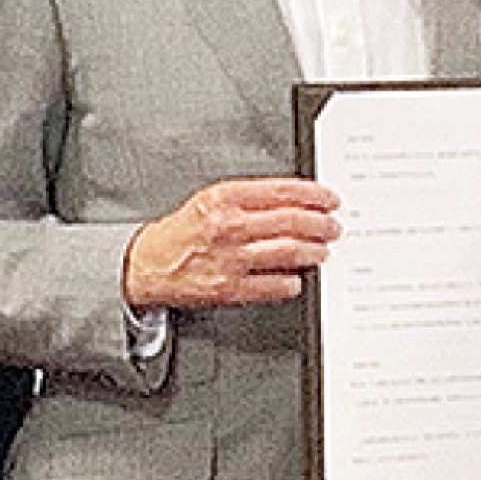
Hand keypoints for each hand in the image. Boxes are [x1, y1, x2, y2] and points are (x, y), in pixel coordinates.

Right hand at [123, 177, 341, 309]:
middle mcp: (228, 226)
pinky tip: (297, 278)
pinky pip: (271, 285)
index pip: (283, 191)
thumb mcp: (215, 198)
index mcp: (225, 197)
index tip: (329, 199)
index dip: (314, 195)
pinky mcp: (227, 288)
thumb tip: (299, 200)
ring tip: (322, 251)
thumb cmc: (186, 229)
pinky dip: (290, 282)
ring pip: (287, 252)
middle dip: (320, 225)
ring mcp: (229, 259)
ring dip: (313, 252)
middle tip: (333, 227)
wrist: (148, 263)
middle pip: (291, 221)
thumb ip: (254, 197)